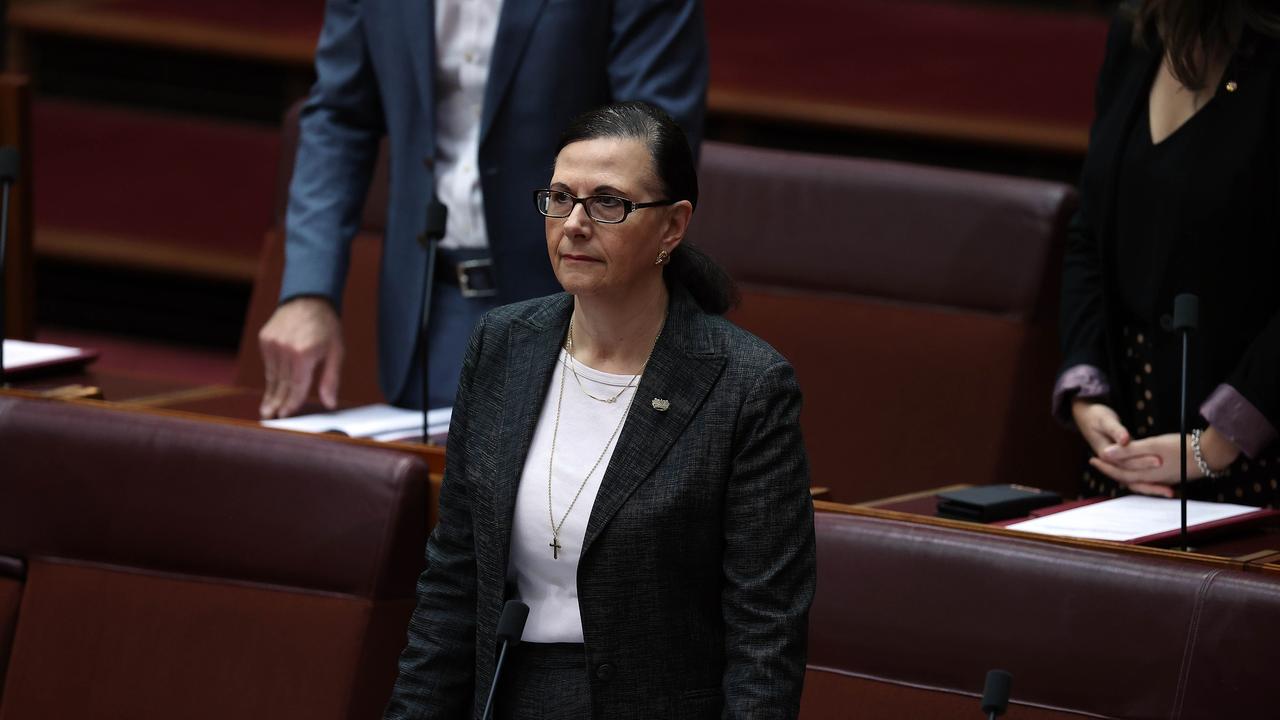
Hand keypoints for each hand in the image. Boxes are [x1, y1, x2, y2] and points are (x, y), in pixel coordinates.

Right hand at [258, 297, 343, 418]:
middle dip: (277, 402)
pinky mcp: (264, 338)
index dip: (291, 403)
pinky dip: (271, 373)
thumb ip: (331, 379)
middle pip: (281, 383)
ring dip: (271, 391)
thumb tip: (330, 403)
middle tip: (269, 417)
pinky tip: (272, 386)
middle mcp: (284, 349)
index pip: (296, 386)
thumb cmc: (327, 327)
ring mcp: (272, 343)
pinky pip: (268, 362)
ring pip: (272, 374)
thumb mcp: (336, 352)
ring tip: (267, 408)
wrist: (309, 298)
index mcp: (303, 354)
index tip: (285, 416)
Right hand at [1071, 398, 1163, 491]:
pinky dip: (1147, 480)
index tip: (1158, 460)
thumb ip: (1116, 430)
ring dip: (1150, 486)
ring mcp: (1116, 462)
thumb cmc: (1096, 416)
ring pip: (1133, 479)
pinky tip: (1162, 483)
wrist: (1086, 416)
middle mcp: (1110, 462)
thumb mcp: (1104, 420)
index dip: (1142, 462)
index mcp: (1104, 453)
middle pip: (1130, 476)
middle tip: (1167, 484)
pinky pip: (1135, 473)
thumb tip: (1124, 440)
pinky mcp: (1123, 460)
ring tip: (1169, 491)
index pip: (1125, 462)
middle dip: (1149, 482)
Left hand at [1089, 428, 1241, 497]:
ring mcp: (1163, 479)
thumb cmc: (1181, 448)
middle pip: (1126, 477)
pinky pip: (1149, 477)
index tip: (1093, 458)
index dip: (1105, 466)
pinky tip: (1139, 468)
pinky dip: (1138, 473)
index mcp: (1146, 473)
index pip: (1119, 472)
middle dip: (1111, 469)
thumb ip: (1129, 451)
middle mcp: (1153, 480)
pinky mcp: (1172, 475)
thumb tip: (1105, 454)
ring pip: (1137, 478)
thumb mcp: (1152, 446)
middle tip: (1097, 461)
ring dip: (1124, 472)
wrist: (1212, 455)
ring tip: (1114, 464)